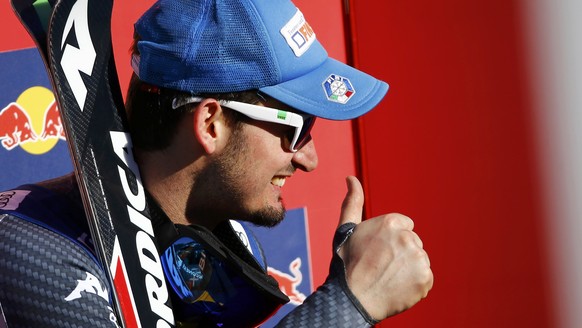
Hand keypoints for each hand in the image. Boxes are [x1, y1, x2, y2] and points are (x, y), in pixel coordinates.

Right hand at [337, 176, 432, 319]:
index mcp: (390, 222)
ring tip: (388, 277)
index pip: (405, 226)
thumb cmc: (346, 264)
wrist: (352, 299)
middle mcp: (407, 238)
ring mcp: (418, 259)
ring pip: (419, 260)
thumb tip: (351, 178)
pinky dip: (414, 284)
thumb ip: (352, 202)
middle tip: (381, 266)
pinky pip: (425, 278)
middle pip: (413, 242)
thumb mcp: (346, 230)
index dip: (389, 240)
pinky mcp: (425, 279)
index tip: (377, 252)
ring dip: (408, 268)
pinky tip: (397, 287)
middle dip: (401, 253)